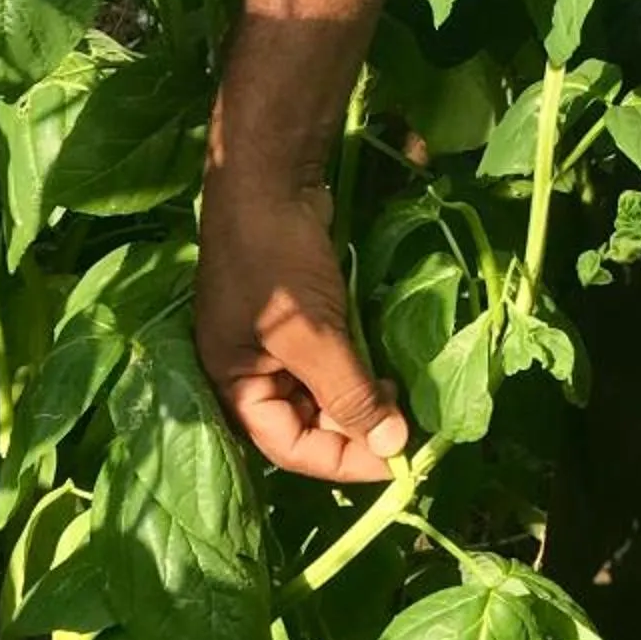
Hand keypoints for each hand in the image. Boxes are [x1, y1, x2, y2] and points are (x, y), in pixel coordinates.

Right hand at [195, 171, 409, 481]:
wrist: (269, 180)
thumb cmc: (277, 263)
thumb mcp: (313, 335)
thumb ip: (348, 394)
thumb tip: (391, 445)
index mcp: (233, 384)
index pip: (288, 447)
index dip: (341, 459)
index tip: (395, 458)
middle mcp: (250, 369)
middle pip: (305, 422)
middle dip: (354, 427)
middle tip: (406, 422)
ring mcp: (273, 340)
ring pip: (320, 391)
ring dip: (359, 397)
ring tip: (400, 392)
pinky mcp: (298, 313)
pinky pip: (329, 357)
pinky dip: (356, 366)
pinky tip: (386, 365)